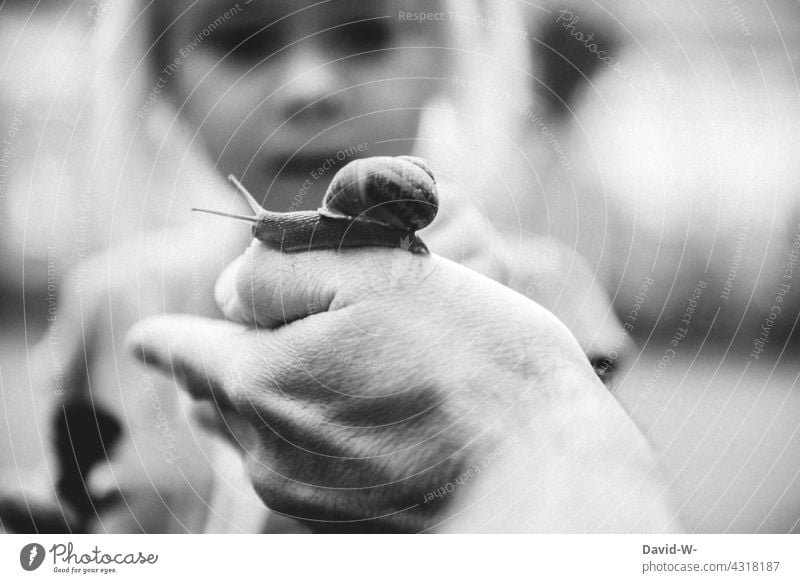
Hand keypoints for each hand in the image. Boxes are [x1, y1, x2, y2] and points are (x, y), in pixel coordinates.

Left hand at [129, 240, 675, 531]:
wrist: (543, 466)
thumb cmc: (471, 357)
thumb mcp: (377, 270)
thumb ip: (280, 270)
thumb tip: (230, 292)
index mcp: (259, 382)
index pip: (176, 349)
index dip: (167, 332)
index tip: (150, 336)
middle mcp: (266, 449)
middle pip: (211, 394)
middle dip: (222, 358)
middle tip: (259, 329)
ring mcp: (303, 492)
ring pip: (250, 433)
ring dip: (265, 395)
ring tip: (311, 367)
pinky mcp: (339, 517)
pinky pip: (290, 465)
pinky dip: (302, 431)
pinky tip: (352, 412)